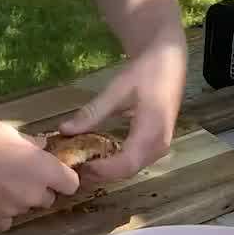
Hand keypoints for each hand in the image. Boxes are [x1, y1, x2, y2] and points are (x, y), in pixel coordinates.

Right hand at [0, 111, 78, 230]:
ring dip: (17, 199)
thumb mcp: (10, 132)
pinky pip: (5, 219)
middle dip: (38, 188)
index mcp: (42, 169)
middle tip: (17, 172)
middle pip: (48, 199)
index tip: (51, 170)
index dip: (62, 177)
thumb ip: (31, 146)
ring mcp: (10, 209)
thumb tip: (41, 149)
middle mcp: (31, 193)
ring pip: (24, 208)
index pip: (71, 184)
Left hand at [58, 38, 186, 183]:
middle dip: (101, 174)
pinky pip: (135, 161)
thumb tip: (64, 130)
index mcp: (151, 131)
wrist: (169, 61)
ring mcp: (160, 147)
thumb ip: (92, 113)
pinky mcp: (157, 145)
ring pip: (131, 169)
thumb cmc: (146, 72)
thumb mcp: (117, 91)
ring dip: (107, 171)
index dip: (101, 170)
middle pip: (127, 171)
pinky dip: (116, 163)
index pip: (126, 164)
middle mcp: (159, 145)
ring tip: (82, 164)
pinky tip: (98, 157)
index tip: (78, 166)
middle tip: (74, 169)